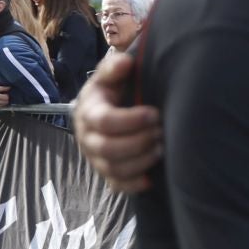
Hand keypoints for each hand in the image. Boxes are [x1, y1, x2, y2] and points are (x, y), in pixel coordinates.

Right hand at [73, 49, 161, 192]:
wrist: (103, 109)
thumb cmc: (111, 90)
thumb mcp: (109, 75)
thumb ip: (114, 67)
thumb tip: (126, 62)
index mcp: (88, 112)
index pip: (104, 122)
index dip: (131, 120)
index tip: (154, 113)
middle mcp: (87, 139)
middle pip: (108, 148)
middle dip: (138, 141)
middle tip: (160, 131)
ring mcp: (96, 158)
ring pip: (114, 168)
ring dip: (141, 160)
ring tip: (161, 148)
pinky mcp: (107, 173)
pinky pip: (117, 185)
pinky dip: (135, 184)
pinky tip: (151, 177)